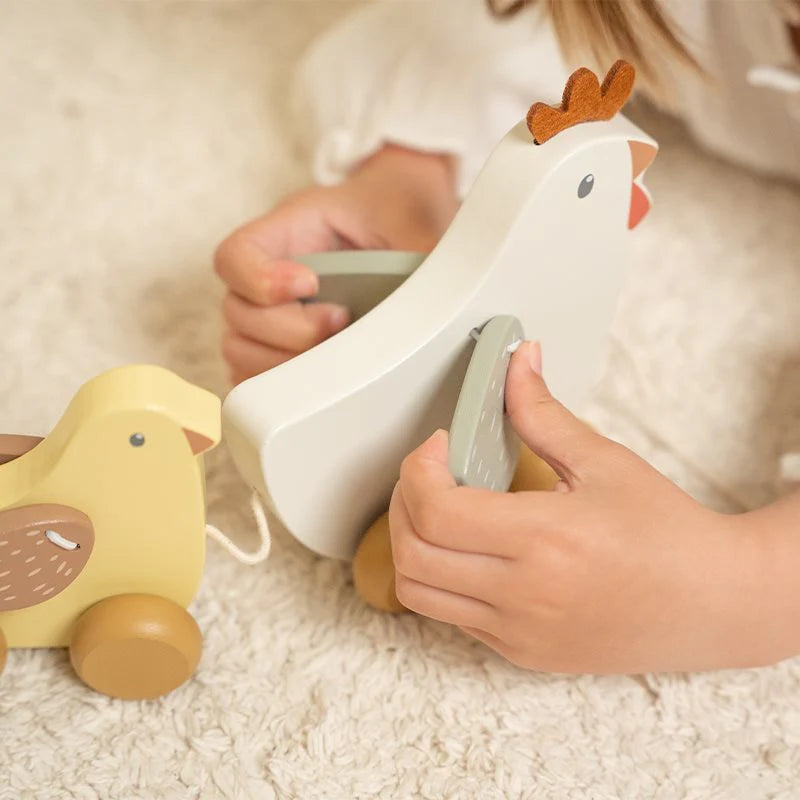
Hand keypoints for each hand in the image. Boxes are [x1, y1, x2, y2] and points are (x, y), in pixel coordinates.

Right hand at [214, 145, 457, 383]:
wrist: (403, 211)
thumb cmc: (399, 208)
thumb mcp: (410, 218)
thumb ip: (416, 251)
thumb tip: (443, 300)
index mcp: (288, 230)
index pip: (234, 258)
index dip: (259, 280)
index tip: (309, 284)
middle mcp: (269, 272)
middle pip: (238, 314)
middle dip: (289, 331)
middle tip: (340, 321)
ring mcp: (273, 310)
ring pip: (242, 350)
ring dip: (285, 362)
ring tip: (338, 349)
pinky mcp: (283, 342)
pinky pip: (255, 373)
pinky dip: (280, 385)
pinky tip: (323, 375)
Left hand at [389, 342, 769, 673]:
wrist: (713, 603)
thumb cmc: (668, 533)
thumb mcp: (603, 461)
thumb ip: (542, 412)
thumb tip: (518, 361)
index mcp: (542, 540)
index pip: (434, 511)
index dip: (418, 469)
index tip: (440, 445)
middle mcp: (522, 594)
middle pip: (410, 554)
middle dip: (403, 501)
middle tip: (429, 472)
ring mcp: (519, 631)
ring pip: (417, 592)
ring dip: (412, 544)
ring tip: (442, 511)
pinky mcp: (522, 652)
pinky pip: (451, 616)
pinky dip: (442, 577)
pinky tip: (472, 549)